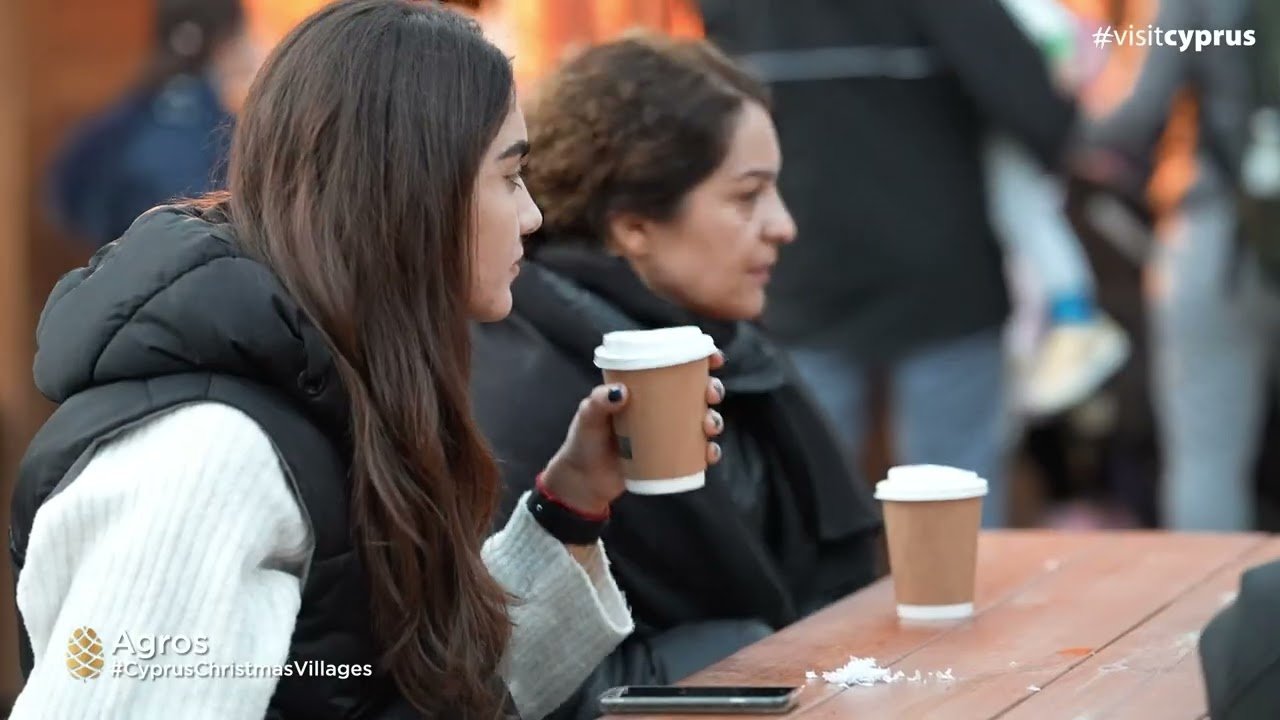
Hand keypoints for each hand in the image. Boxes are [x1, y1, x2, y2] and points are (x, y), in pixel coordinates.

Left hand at [542, 352, 727, 515]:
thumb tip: (620, 392)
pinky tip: (709, 453)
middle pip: (698, 393)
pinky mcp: (671, 457)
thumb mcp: (587, 417)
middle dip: (713, 390)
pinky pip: (698, 453)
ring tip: (708, 426)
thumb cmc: (584, 440)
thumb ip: (598, 403)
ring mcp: (668, 433)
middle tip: (710, 395)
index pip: (677, 368)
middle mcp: (662, 408)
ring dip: (715, 420)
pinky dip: (709, 452)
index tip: (714, 358)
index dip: (702, 360)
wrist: (583, 480)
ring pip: (704, 421)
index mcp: (646, 389)